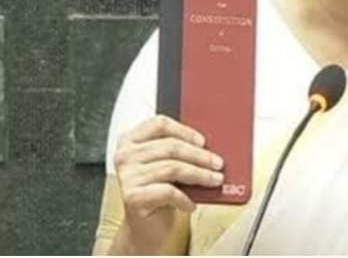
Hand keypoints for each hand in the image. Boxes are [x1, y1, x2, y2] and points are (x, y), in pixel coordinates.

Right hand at [112, 115, 223, 253]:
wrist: (144, 227)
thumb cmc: (158, 191)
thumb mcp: (168, 165)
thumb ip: (180, 151)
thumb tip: (211, 146)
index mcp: (131, 140)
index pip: (159, 124)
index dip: (185, 131)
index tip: (204, 141)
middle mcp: (125, 156)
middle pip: (171, 147)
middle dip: (200, 156)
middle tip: (219, 163)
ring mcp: (127, 176)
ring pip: (173, 168)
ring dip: (200, 175)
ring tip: (214, 180)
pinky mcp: (132, 197)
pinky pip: (168, 191)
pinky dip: (185, 198)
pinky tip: (192, 203)